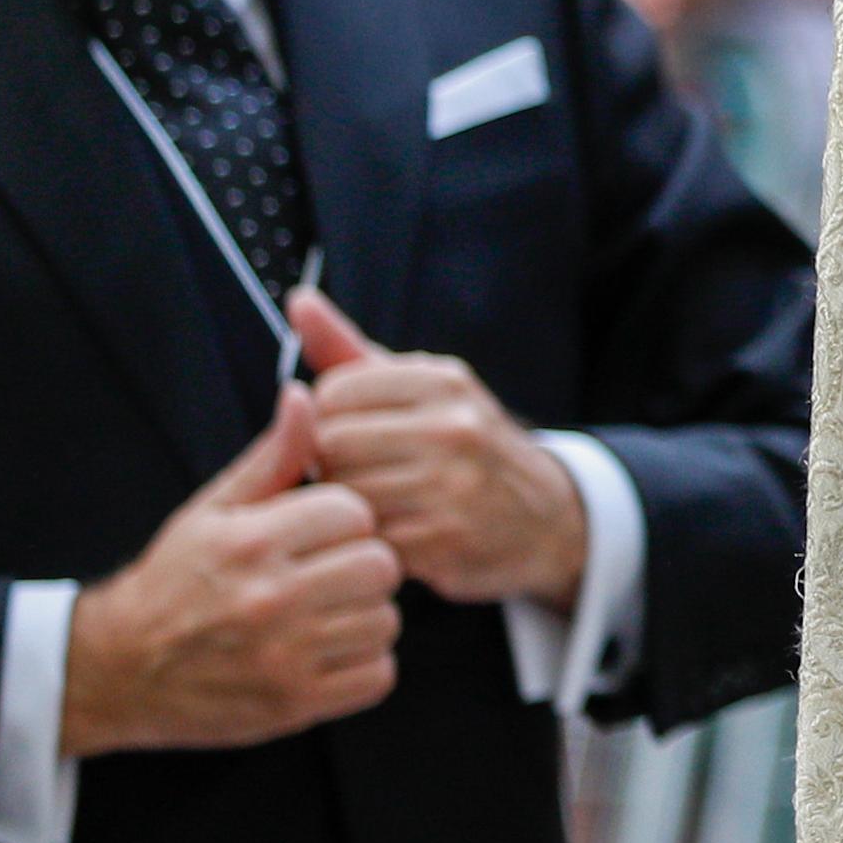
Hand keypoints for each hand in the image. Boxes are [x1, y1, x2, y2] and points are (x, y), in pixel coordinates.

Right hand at [59, 390, 403, 756]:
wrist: (120, 670)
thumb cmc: (175, 580)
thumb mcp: (213, 510)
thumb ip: (271, 457)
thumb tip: (306, 396)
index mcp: (252, 541)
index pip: (355, 512)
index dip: (346, 520)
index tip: (321, 534)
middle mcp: (270, 598)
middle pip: (381, 566)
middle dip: (362, 565)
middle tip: (330, 574)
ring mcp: (285, 656)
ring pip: (385, 620)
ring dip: (365, 616)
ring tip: (325, 613)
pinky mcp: (296, 703)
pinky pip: (378, 675)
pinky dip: (363, 666)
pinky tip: (327, 653)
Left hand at [289, 290, 588, 606]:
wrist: (543, 517)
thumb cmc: (461, 442)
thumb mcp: (417, 386)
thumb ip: (349, 347)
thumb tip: (299, 301)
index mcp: (443, 381)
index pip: (331, 393)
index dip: (327, 416)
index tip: (352, 429)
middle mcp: (453, 427)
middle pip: (331, 444)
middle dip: (331, 461)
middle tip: (355, 471)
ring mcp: (453, 486)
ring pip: (345, 492)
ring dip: (347, 502)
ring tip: (374, 499)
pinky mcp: (447, 541)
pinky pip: (369, 536)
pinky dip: (371, 536)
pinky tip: (395, 528)